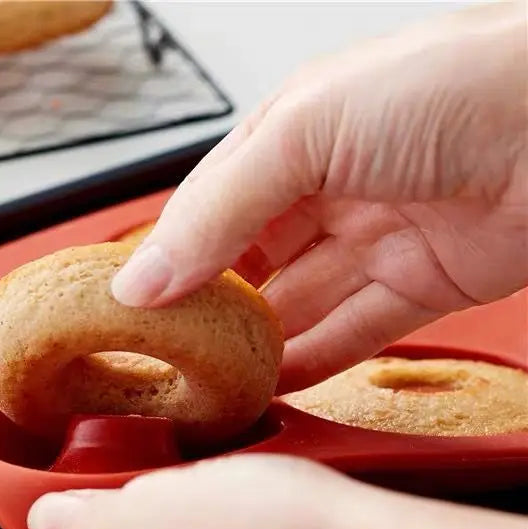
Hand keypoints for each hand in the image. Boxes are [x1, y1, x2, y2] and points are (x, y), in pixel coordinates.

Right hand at [110, 1, 527, 391]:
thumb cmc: (456, 84)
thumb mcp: (305, 130)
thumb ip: (219, 208)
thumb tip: (146, 275)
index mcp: (292, 135)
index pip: (210, 207)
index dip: (171, 259)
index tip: (135, 309)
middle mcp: (330, 186)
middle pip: (251, 262)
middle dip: (212, 307)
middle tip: (169, 353)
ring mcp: (376, 237)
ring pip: (299, 303)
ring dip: (258, 343)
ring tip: (212, 379)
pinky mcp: (422, 284)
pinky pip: (354, 330)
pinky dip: (314, 360)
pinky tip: (274, 382)